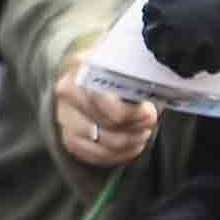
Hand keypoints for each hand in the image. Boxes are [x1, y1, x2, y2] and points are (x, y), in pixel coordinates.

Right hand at [54, 50, 158, 169]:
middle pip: (106, 123)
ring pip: (104, 144)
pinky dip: (120, 155)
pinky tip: (131, 146)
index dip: (129, 111)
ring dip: (130, 142)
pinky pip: (97, 156)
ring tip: (142, 134)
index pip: (101, 97)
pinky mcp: (69, 138)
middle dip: (135, 127)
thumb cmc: (119, 69)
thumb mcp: (129, 62)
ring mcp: (65, 117)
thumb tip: (154, 100)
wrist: (98, 75)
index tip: (148, 113)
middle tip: (149, 123)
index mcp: (82, 66)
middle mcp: (68, 92)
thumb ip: (139, 77)